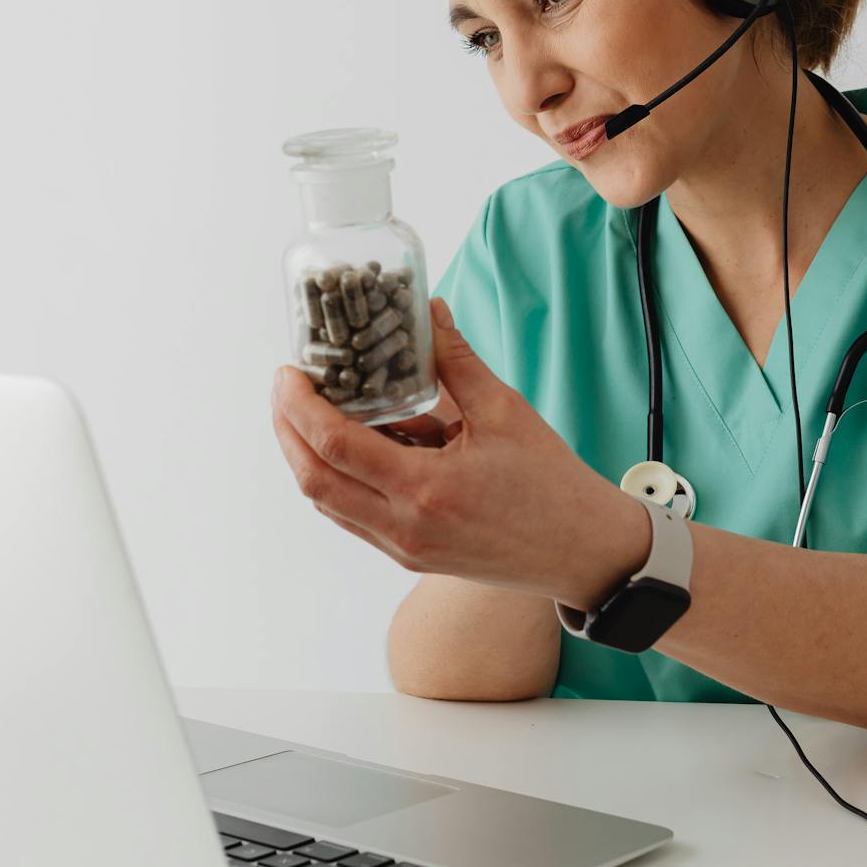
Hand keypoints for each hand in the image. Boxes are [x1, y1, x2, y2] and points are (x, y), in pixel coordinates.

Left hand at [270, 298, 649, 606]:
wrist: (581, 550)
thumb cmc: (551, 483)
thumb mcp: (505, 411)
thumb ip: (457, 361)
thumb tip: (428, 311)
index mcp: (426, 489)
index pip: (335, 446)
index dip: (299, 406)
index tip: (289, 373)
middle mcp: (404, 526)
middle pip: (314, 480)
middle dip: (287, 430)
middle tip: (286, 387)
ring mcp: (404, 547)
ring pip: (328, 502)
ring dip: (306, 456)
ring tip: (308, 411)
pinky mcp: (410, 555)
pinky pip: (353, 516)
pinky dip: (337, 479)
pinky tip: (351, 445)